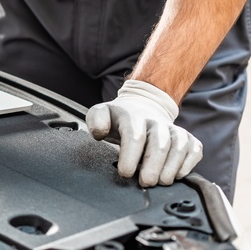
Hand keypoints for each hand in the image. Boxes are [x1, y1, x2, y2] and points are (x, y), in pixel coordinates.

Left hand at [86, 80, 202, 186]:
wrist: (142, 107)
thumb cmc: (120, 118)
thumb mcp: (101, 114)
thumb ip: (96, 120)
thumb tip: (99, 132)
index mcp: (133, 116)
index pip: (134, 136)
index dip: (131, 157)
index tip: (125, 173)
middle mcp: (156, 121)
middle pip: (160, 144)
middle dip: (153, 167)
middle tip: (145, 183)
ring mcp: (174, 129)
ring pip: (180, 147)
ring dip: (171, 168)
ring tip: (160, 182)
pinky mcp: (188, 138)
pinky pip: (194, 150)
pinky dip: (187, 165)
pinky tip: (176, 175)